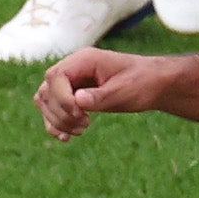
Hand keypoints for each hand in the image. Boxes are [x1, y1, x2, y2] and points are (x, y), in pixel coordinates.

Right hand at [35, 47, 165, 139]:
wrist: (153, 84)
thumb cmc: (142, 83)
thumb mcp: (125, 91)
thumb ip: (100, 96)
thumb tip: (77, 100)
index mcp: (84, 60)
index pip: (56, 76)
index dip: (62, 99)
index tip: (80, 115)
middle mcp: (73, 69)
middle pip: (47, 90)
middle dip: (61, 113)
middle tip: (85, 125)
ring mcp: (70, 82)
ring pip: (45, 101)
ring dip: (57, 120)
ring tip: (81, 130)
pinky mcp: (72, 96)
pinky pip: (51, 109)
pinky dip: (55, 124)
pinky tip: (66, 137)